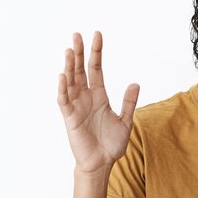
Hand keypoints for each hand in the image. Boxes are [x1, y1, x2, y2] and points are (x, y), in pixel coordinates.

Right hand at [57, 31, 138, 173]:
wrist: (102, 163)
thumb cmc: (112, 144)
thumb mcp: (125, 121)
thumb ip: (129, 102)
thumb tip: (135, 83)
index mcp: (99, 96)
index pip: (96, 69)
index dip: (96, 52)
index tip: (97, 35)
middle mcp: (86, 97)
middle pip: (81, 70)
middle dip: (79, 53)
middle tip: (77, 34)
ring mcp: (77, 106)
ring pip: (71, 81)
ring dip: (69, 66)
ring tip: (70, 50)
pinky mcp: (70, 118)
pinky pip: (64, 101)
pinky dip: (62, 89)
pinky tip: (63, 75)